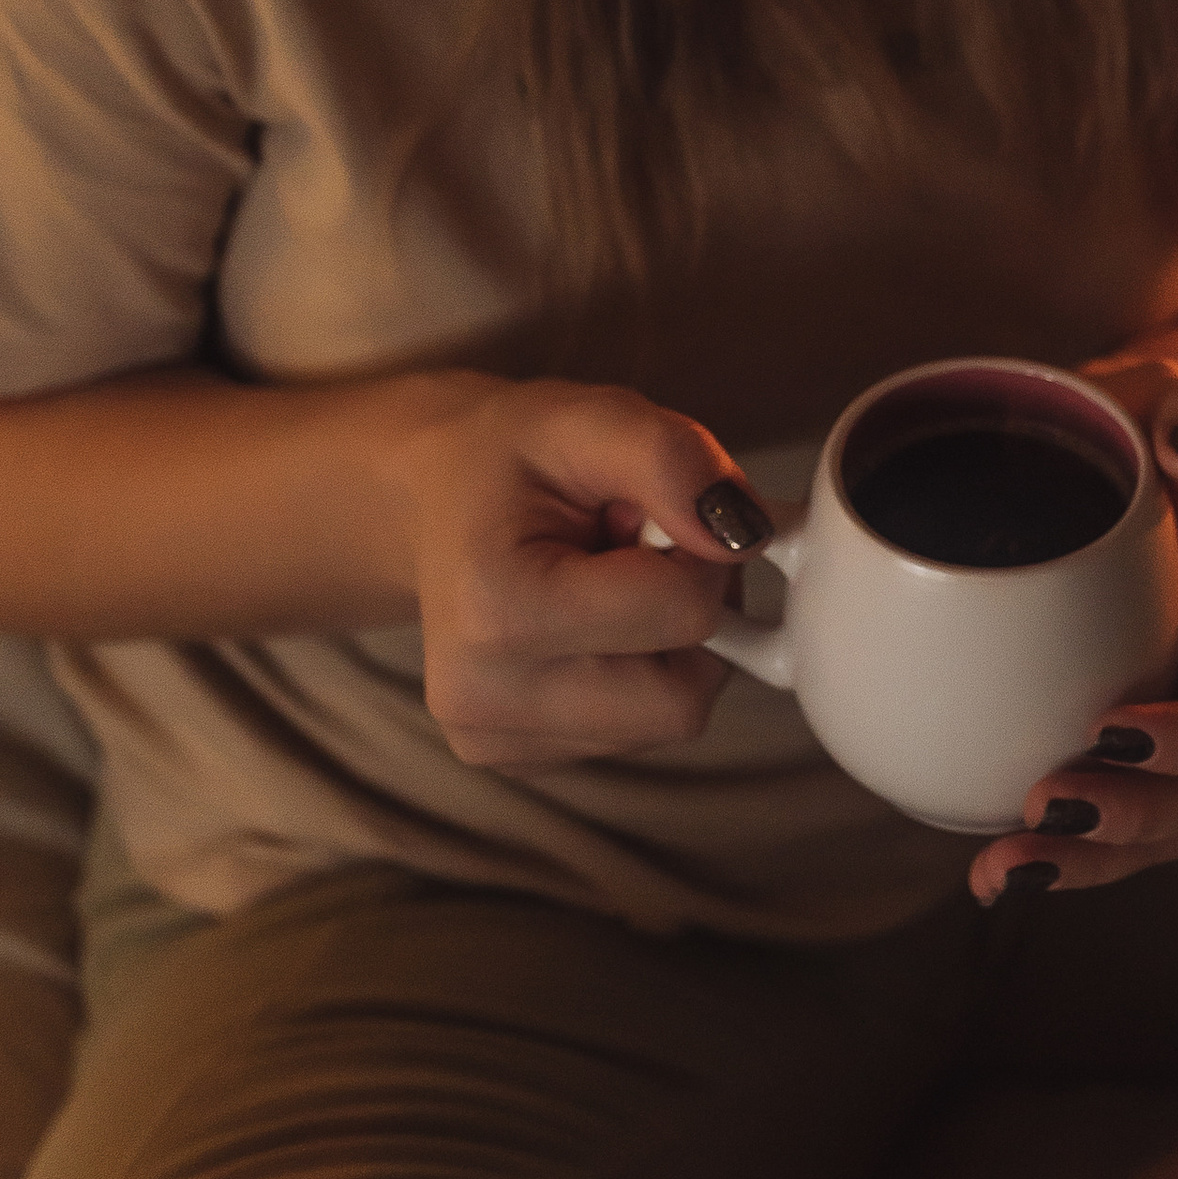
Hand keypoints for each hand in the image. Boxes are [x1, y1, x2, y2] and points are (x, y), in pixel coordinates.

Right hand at [399, 376, 775, 771]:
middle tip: (636, 556)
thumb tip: (746, 536)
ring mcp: (498, 743)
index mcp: (497, 612)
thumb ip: (672, 459)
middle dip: (690, 618)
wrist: (431, 499)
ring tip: (605, 586)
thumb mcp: (587, 417)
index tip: (650, 517)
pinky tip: (589, 626)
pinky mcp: (517, 761)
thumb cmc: (507, 460)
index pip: (684, 614)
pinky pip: (637, 734)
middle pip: (684, 698)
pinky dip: (639, 679)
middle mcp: (486, 700)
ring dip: (669, 649)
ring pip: (670, 720)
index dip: (699, 553)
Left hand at [969, 356, 1177, 901]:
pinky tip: (988, 868)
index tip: (1115, 728)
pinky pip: (1112, 827)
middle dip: (1140, 815)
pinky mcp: (1126, 756)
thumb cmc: (1140, 422)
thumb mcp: (1165, 392)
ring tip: (1007, 865)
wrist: (1109, 458)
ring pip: (1168, 829)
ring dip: (1095, 862)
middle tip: (1049, 804)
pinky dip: (1058, 858)